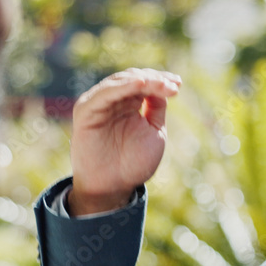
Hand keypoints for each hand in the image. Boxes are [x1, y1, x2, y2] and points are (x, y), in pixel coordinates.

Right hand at [68, 68, 180, 215]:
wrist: (113, 186)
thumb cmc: (133, 163)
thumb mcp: (154, 131)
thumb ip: (157, 108)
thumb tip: (163, 88)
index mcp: (127, 104)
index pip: (144, 83)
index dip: (161, 80)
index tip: (178, 84)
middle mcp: (112, 101)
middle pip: (133, 78)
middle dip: (155, 79)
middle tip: (173, 85)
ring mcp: (98, 104)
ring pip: (120, 82)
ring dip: (142, 80)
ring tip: (160, 83)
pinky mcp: (86, 110)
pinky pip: (105, 93)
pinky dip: (122, 87)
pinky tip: (140, 84)